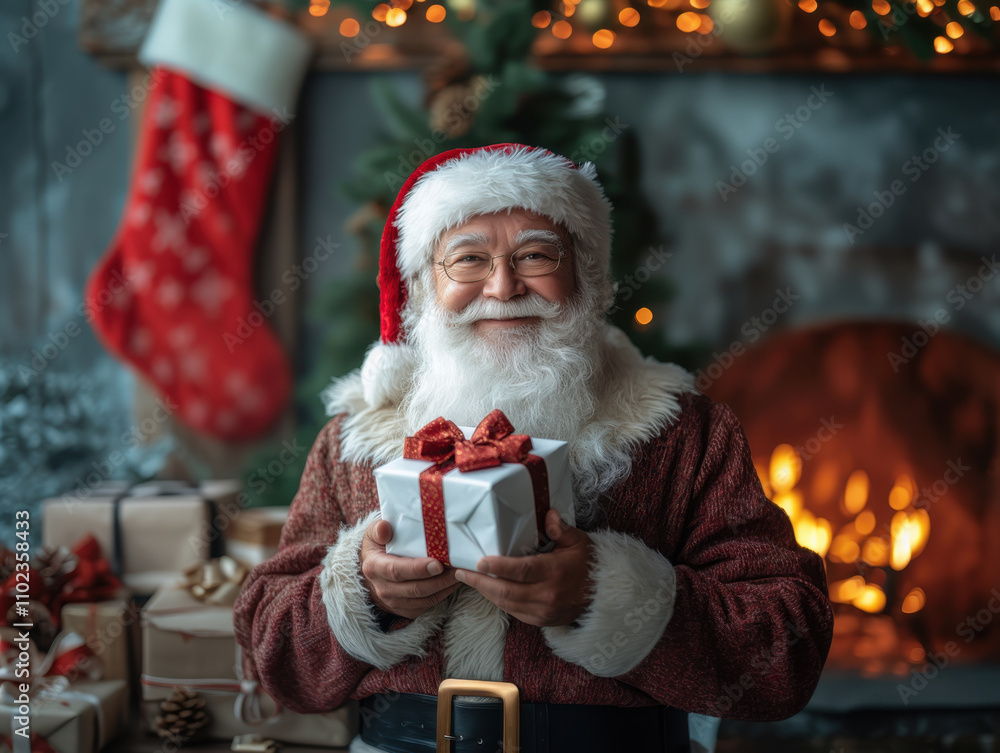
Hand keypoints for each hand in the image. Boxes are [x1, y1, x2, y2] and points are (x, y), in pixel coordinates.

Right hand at [359, 518, 461, 619]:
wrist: (375, 569)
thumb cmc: (379, 546)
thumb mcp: (374, 533)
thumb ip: (378, 529)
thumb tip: (384, 528)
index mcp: (375, 568)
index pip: (397, 570)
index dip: (418, 569)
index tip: (438, 563)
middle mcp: (383, 588)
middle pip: (415, 588)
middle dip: (439, 579)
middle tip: (457, 568)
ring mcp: (394, 602)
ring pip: (424, 598)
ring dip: (444, 587)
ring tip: (460, 573)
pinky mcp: (406, 609)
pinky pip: (428, 604)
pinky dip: (443, 593)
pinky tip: (454, 582)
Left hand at [454, 509, 593, 627]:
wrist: (603, 595)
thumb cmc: (588, 563)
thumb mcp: (578, 541)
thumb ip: (561, 529)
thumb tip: (548, 514)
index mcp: (556, 572)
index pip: (522, 571)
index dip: (499, 567)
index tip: (479, 561)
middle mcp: (548, 595)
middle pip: (507, 591)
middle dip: (481, 583)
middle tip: (462, 572)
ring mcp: (544, 611)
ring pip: (507, 604)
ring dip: (486, 592)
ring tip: (469, 580)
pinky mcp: (541, 621)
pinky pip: (514, 612)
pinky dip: (499, 601)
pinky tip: (489, 590)